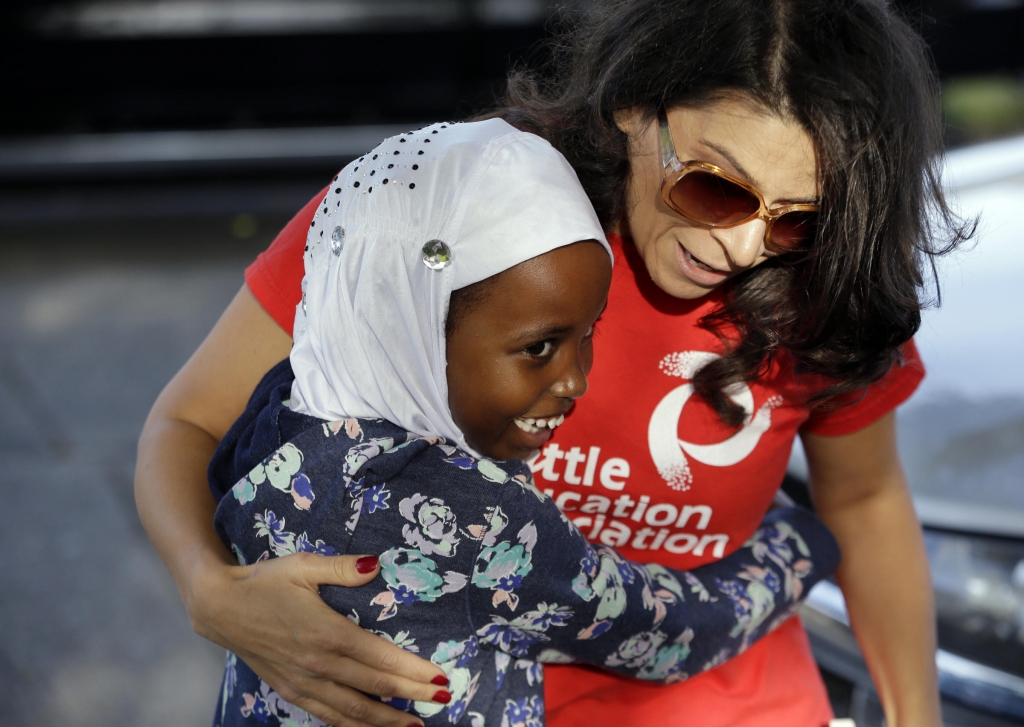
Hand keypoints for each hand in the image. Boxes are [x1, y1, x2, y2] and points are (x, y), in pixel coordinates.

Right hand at [188, 552, 448, 726]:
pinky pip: (327, 715)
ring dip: (386, 721)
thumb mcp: (303, 565)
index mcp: (327, 633)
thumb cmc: (265, 581)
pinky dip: (351, 725)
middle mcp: (318, 664)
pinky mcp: (290, 691)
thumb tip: (375, 564)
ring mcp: (303, 682)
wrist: (220, 607)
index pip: (381, 659)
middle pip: (375, 687)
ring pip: (352, 711)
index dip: (414, 671)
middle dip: (412, 695)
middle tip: (443, 699)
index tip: (441, 678)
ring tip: (415, 726)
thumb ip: (342, 567)